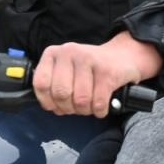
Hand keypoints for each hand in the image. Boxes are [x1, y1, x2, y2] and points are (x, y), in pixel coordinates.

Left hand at [33, 31, 162, 118]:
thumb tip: (52, 107)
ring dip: (86, 110)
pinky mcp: (107, 70)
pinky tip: (101, 106)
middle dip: (69, 108)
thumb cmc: (90, 69)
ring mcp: (88, 59)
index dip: (48, 102)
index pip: (41, 84)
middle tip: (76, 108)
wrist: (122, 57)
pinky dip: (100, 111)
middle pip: (61, 94)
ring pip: (80, 100)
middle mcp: (69, 52)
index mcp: (53, 53)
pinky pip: (98, 103)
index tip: (57, 106)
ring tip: (90, 106)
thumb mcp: (66, 71)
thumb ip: (53, 86)